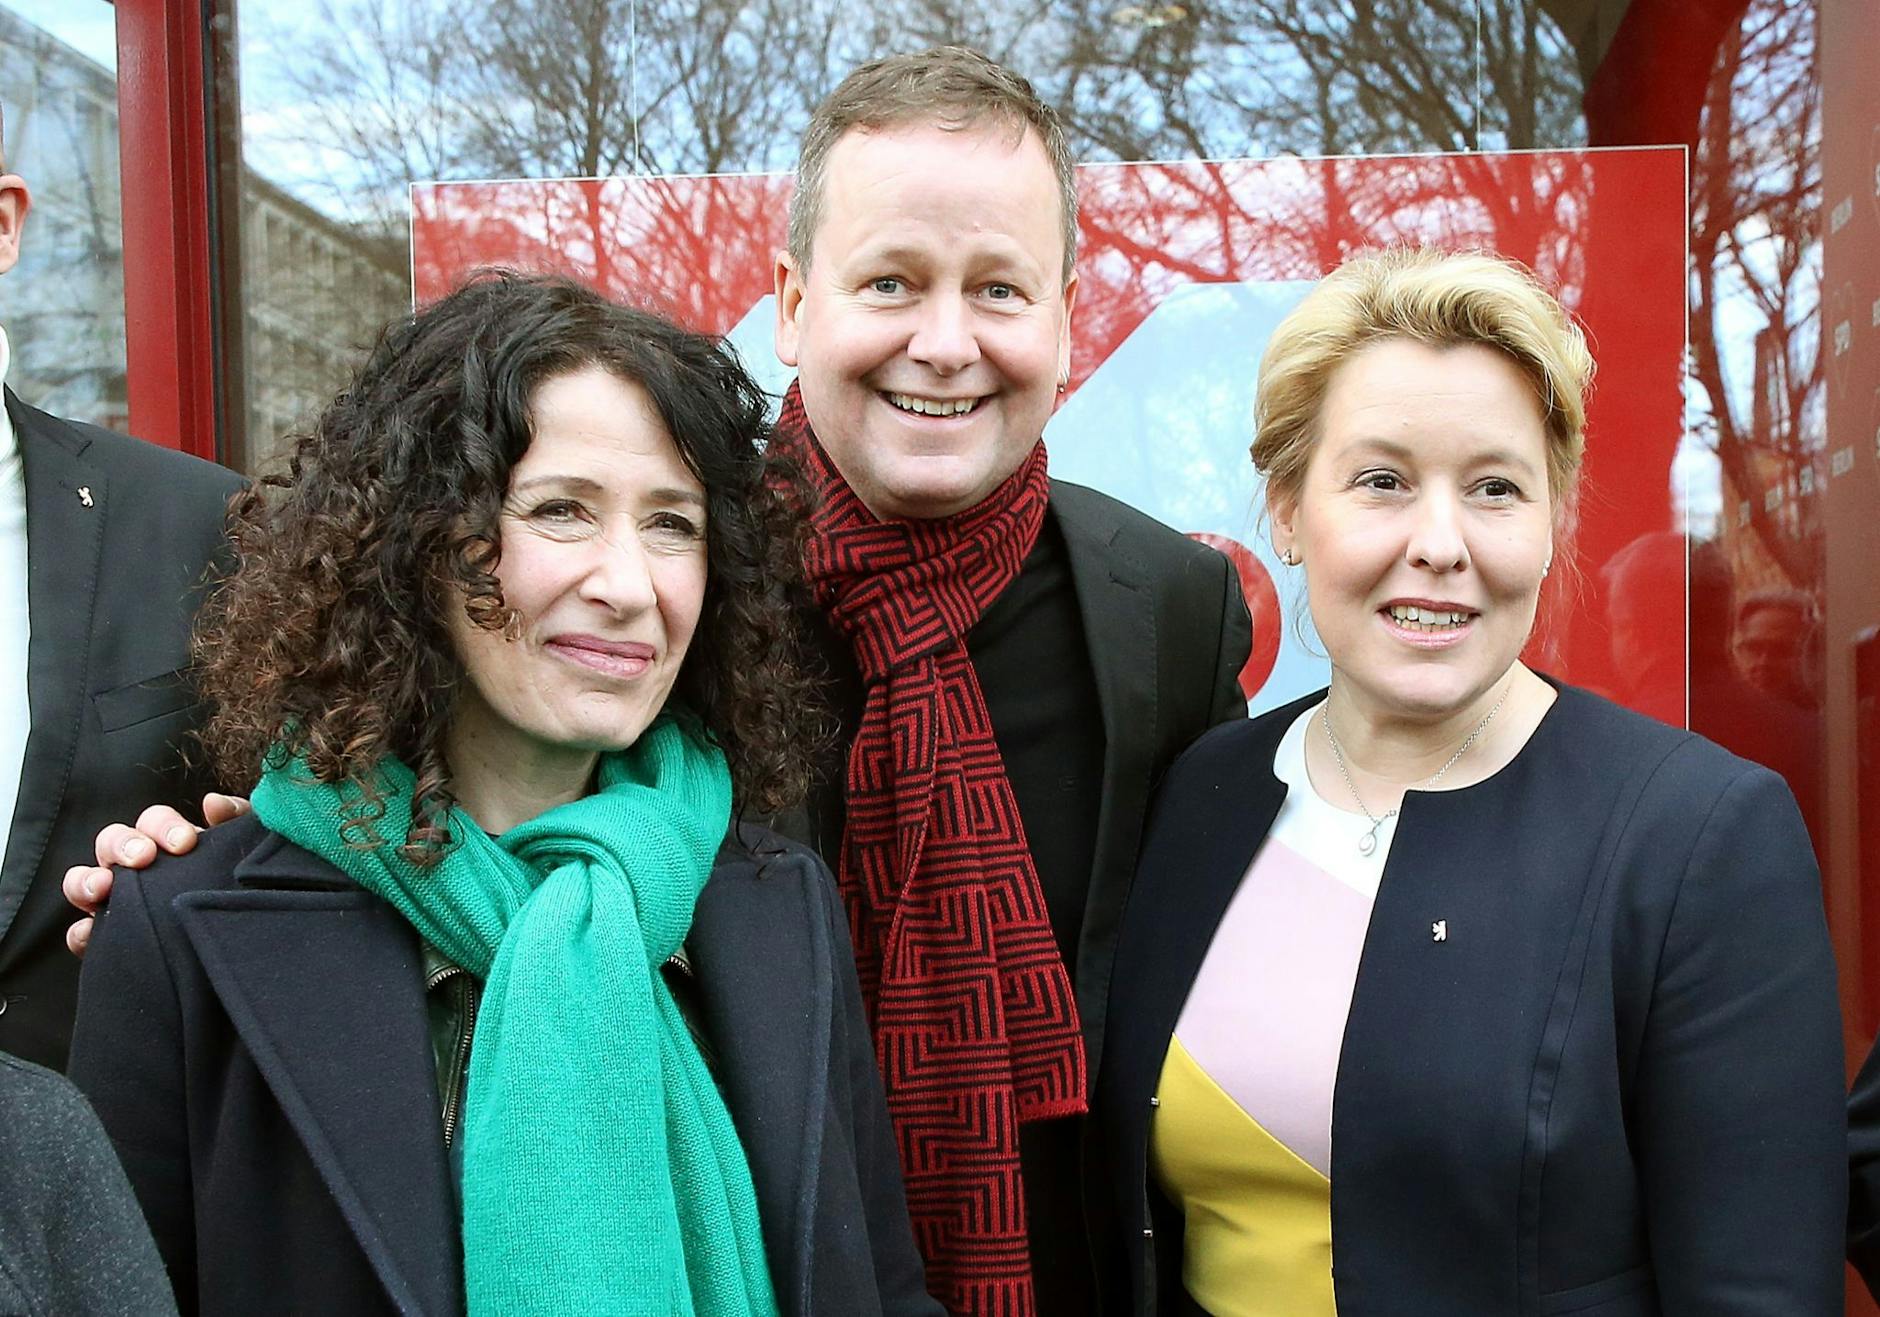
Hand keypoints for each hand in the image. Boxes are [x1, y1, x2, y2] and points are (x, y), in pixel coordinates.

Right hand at [63, 794, 251, 955]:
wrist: (241, 941)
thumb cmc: (238, 886)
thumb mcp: (245, 852)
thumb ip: (236, 820)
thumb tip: (213, 803)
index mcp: (169, 844)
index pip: (154, 822)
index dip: (163, 826)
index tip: (185, 842)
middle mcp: (138, 868)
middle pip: (113, 842)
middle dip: (123, 845)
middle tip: (144, 858)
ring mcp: (118, 901)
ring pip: (83, 881)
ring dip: (86, 879)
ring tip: (104, 886)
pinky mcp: (109, 939)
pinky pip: (82, 934)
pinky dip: (81, 932)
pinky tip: (90, 933)